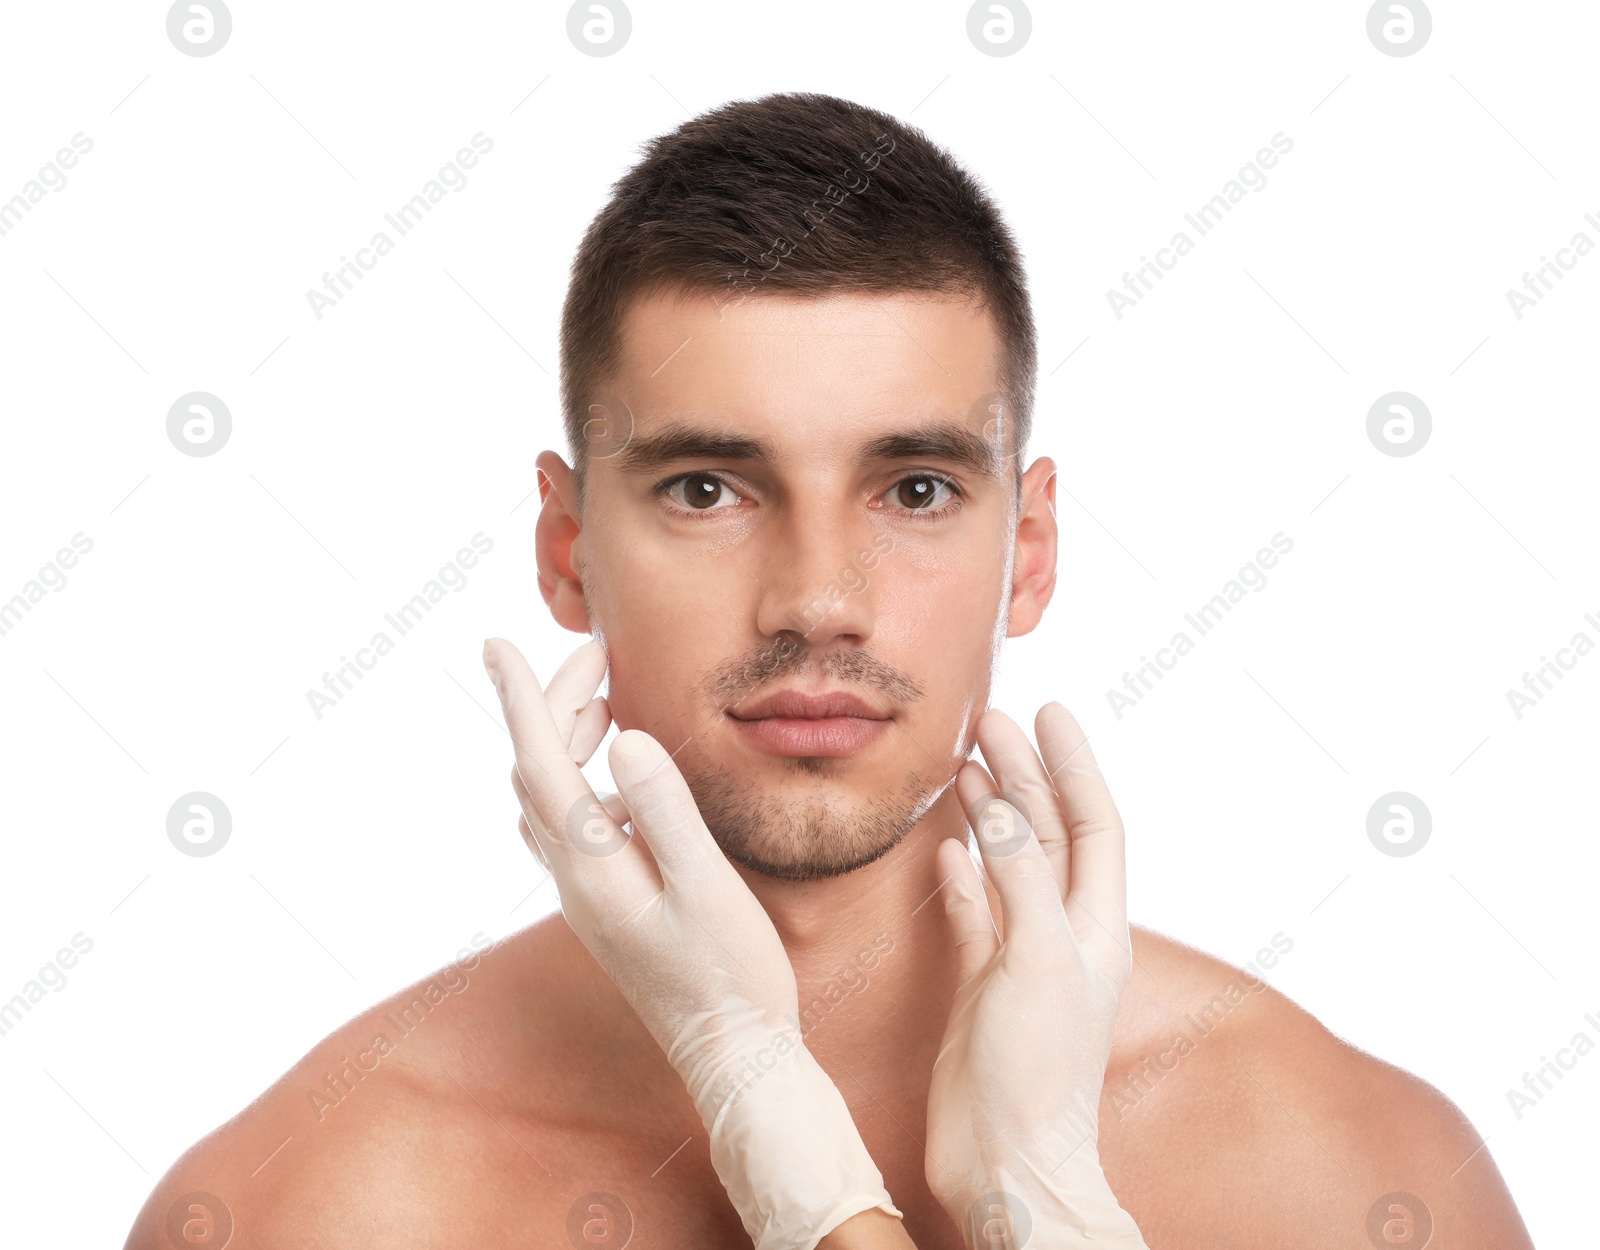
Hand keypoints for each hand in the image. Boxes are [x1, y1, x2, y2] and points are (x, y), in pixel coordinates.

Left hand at [483, 636, 901, 1249]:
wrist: (733, 1058)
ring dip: (565, 741)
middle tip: (597, 656)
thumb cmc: (730, 975)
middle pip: (537, 772)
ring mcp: (587, 895)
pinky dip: (586, 781)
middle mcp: (575, 878)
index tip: (493, 642)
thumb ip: (667, 809)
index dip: (519, 697)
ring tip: (606, 702)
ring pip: (548, 800)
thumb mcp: (708, 886)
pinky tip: (631, 782)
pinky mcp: (607, 907)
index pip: (540, 761)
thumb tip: (626, 737)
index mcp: (592, 866)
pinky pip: (572, 827)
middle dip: (554, 705)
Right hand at [925, 703, 1147, 1248]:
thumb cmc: (1039, 1074)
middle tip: (990, 724)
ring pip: (1008, 867)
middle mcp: (1062, 935)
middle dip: (1023, 776)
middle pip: (1046, 835)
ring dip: (990, 815)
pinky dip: (961, 876)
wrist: (1008, 1162)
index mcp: (1095, 927)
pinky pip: (973, 914)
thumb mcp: (1037, 960)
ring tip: (964, 769)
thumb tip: (995, 812)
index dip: (1075, 766)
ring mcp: (1020, 960)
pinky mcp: (981, 987)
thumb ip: (1019, 881)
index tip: (1050, 714)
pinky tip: (946, 849)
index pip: (1093, 824)